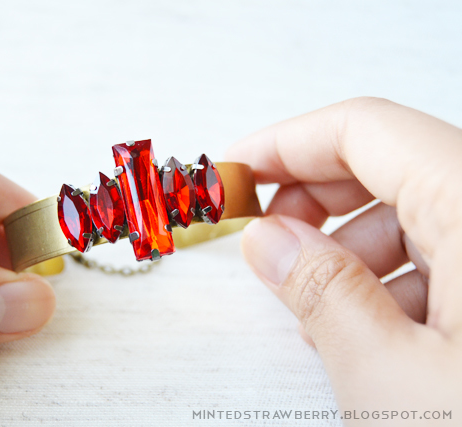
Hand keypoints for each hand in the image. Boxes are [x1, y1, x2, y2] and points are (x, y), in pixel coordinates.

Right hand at [227, 97, 460, 424]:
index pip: (366, 129)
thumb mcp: (395, 381)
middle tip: (266, 240)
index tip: (237, 171)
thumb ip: (321, 292)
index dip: (286, 142)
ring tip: (317, 307)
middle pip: (392, 162)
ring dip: (353, 245)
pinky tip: (375, 328)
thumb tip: (267, 240)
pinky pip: (449, 252)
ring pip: (419, 211)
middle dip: (314, 197)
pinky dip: (397, 276)